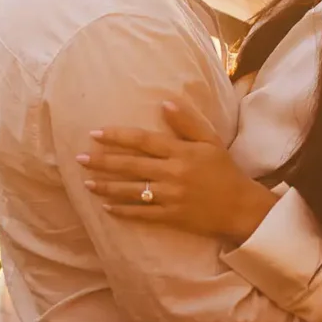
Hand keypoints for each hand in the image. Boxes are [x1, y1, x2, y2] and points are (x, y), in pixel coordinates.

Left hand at [78, 100, 279, 241]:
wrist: (241, 207)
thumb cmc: (224, 171)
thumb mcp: (210, 141)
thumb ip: (186, 123)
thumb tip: (164, 104)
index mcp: (180, 152)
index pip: (142, 141)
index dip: (117, 137)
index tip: (95, 134)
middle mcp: (172, 173)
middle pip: (130, 165)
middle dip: (102, 161)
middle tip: (79, 158)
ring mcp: (171, 196)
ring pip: (131, 190)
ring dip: (106, 187)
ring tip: (86, 183)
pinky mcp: (172, 217)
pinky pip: (142, 213)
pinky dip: (123, 211)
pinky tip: (106, 207)